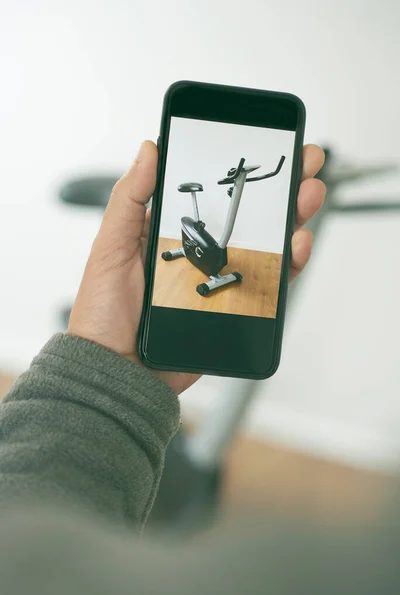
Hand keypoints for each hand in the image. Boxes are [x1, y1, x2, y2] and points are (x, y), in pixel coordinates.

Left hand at [68, 141, 324, 394]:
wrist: (118, 370)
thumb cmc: (104, 312)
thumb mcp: (110, 246)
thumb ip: (130, 199)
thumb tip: (149, 150)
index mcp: (171, 233)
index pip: (213, 195)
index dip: (241, 171)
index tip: (265, 146)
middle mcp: (200, 253)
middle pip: (248, 216)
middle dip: (281, 188)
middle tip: (306, 163)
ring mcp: (218, 280)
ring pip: (265, 245)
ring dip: (293, 217)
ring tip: (308, 197)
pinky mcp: (232, 308)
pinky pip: (268, 284)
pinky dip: (289, 264)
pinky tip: (297, 244)